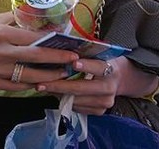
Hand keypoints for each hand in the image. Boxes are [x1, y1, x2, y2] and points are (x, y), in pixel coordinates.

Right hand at [0, 12, 78, 90]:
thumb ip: (16, 20)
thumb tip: (39, 20)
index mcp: (1, 34)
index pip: (34, 40)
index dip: (55, 45)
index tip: (70, 48)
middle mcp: (0, 52)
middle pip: (35, 58)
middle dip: (58, 61)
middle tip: (73, 62)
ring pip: (29, 76)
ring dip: (48, 77)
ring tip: (61, 74)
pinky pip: (16, 87)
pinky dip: (30, 85)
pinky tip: (40, 83)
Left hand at [36, 57, 158, 114]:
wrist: (117, 79)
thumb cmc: (100, 62)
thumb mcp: (96, 55)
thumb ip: (83, 53)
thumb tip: (59, 47)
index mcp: (110, 69)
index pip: (98, 67)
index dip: (86, 66)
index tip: (73, 63)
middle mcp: (109, 87)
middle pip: (82, 88)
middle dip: (59, 86)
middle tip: (41, 83)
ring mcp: (105, 101)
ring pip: (77, 100)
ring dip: (57, 94)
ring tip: (43, 87)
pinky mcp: (99, 111)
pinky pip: (78, 108)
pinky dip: (64, 100)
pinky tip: (54, 93)